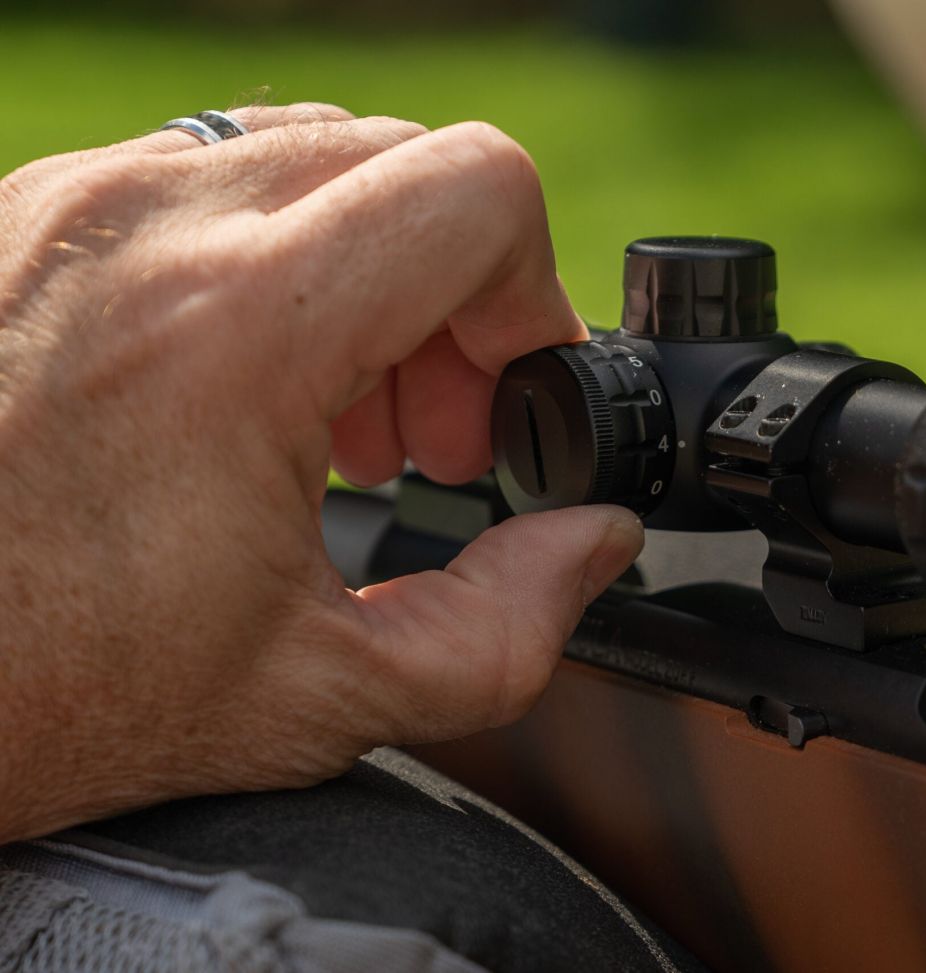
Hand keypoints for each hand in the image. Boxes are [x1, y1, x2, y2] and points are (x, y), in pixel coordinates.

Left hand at [0, 103, 642, 841]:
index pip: (479, 190)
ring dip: (367, 274)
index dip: (535, 295)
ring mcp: (70, 203)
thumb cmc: (44, 693)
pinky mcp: (25, 215)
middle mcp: (146, 226)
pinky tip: (242, 389)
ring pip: (312, 157)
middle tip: (424, 430)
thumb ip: (508, 625)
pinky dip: (271, 263)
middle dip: (457, 294)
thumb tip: (591, 543)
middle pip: (408, 164)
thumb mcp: (321, 694)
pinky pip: (208, 179)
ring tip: (334, 416)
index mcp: (239, 329)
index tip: (505, 394)